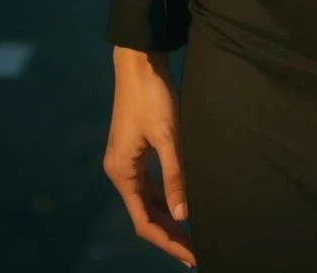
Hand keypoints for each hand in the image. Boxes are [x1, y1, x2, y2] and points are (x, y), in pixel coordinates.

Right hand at [104, 48, 195, 268]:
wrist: (139, 63)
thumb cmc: (152, 97)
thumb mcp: (167, 136)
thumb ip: (175, 175)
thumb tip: (183, 214)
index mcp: (122, 173)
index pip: (144, 221)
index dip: (167, 241)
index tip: (190, 255)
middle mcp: (120, 172)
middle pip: (144, 215)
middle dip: (169, 235)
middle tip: (196, 252)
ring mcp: (126, 162)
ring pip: (147, 201)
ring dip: (167, 219)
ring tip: (191, 237)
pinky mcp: (135, 151)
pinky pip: (149, 186)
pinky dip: (164, 200)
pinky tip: (179, 206)